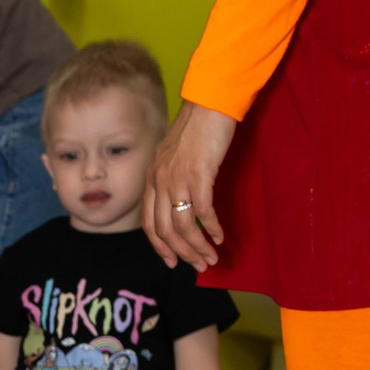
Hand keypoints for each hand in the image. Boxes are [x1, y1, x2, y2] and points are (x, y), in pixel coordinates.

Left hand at [147, 102, 235, 271]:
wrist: (209, 103)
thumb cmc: (197, 128)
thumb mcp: (175, 156)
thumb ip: (172, 178)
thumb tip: (182, 201)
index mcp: (152, 179)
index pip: (149, 223)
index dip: (159, 246)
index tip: (171, 261)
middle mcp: (159, 182)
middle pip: (165, 230)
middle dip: (182, 253)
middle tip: (198, 266)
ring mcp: (177, 179)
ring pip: (183, 225)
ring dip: (198, 246)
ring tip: (211, 258)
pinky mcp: (198, 174)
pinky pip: (202, 211)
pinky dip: (211, 228)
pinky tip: (220, 236)